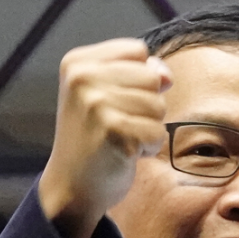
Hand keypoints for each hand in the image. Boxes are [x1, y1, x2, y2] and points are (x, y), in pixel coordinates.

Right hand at [39, 39, 171, 237]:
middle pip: (152, 77)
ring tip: (120, 139)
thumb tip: (166, 75)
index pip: (137, 51)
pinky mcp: (114, 131)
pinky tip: (124, 153)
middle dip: (146, 105)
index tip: (113, 101)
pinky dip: (148, 147)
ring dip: (147, 127)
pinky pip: (158, 132)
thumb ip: (139, 73)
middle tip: (116, 125)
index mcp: (77, 63)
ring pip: (158, 105)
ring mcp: (96, 105)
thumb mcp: (107, 94)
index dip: (138, 78)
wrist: (72, 186)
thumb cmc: (94, 138)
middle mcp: (82, 78)